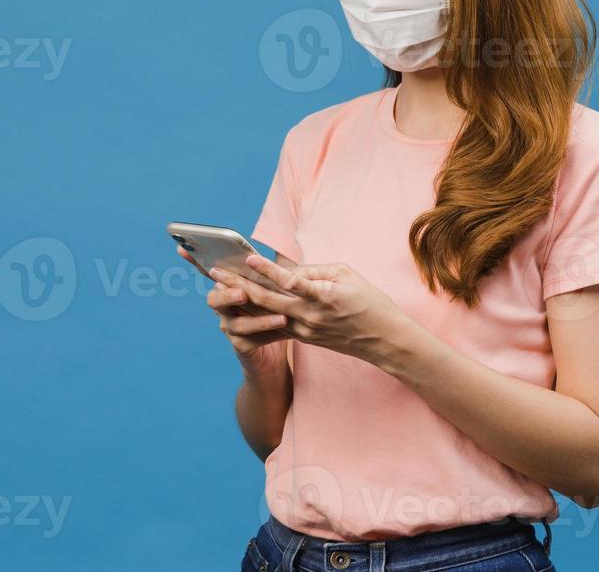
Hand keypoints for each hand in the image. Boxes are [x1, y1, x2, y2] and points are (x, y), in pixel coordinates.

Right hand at [182, 246, 291, 378]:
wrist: (278, 354)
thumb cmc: (278, 312)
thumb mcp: (275, 290)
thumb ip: (268, 275)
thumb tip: (278, 250)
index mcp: (229, 289)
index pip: (210, 273)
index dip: (195, 262)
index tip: (181, 248)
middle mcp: (224, 308)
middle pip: (215, 298)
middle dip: (226, 294)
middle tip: (241, 292)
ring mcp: (230, 328)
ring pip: (234, 322)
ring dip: (258, 318)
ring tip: (278, 315)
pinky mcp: (240, 345)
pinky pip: (249, 338)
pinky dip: (266, 328)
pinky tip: (282, 322)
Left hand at [212, 254, 414, 365]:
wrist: (383, 340)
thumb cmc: (370, 301)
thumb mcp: (346, 274)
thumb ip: (314, 270)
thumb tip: (287, 271)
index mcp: (323, 297)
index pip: (291, 282)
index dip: (268, 270)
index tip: (248, 258)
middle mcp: (309, 316)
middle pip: (268, 300)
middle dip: (239, 285)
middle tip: (215, 272)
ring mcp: (304, 330)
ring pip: (266, 314)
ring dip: (241, 300)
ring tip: (218, 288)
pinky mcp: (302, 338)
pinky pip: (273, 326)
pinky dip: (254, 316)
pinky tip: (235, 310)